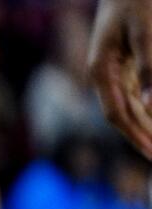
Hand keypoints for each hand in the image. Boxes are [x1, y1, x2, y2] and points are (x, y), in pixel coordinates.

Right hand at [88, 0, 151, 157]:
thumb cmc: (136, 2)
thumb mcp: (146, 32)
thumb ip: (149, 68)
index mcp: (101, 71)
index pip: (116, 115)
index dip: (135, 136)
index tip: (151, 153)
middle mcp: (103, 77)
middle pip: (122, 116)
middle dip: (141, 136)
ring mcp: (112, 73)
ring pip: (129, 108)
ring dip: (144, 126)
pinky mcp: (123, 67)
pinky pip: (134, 95)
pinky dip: (146, 109)